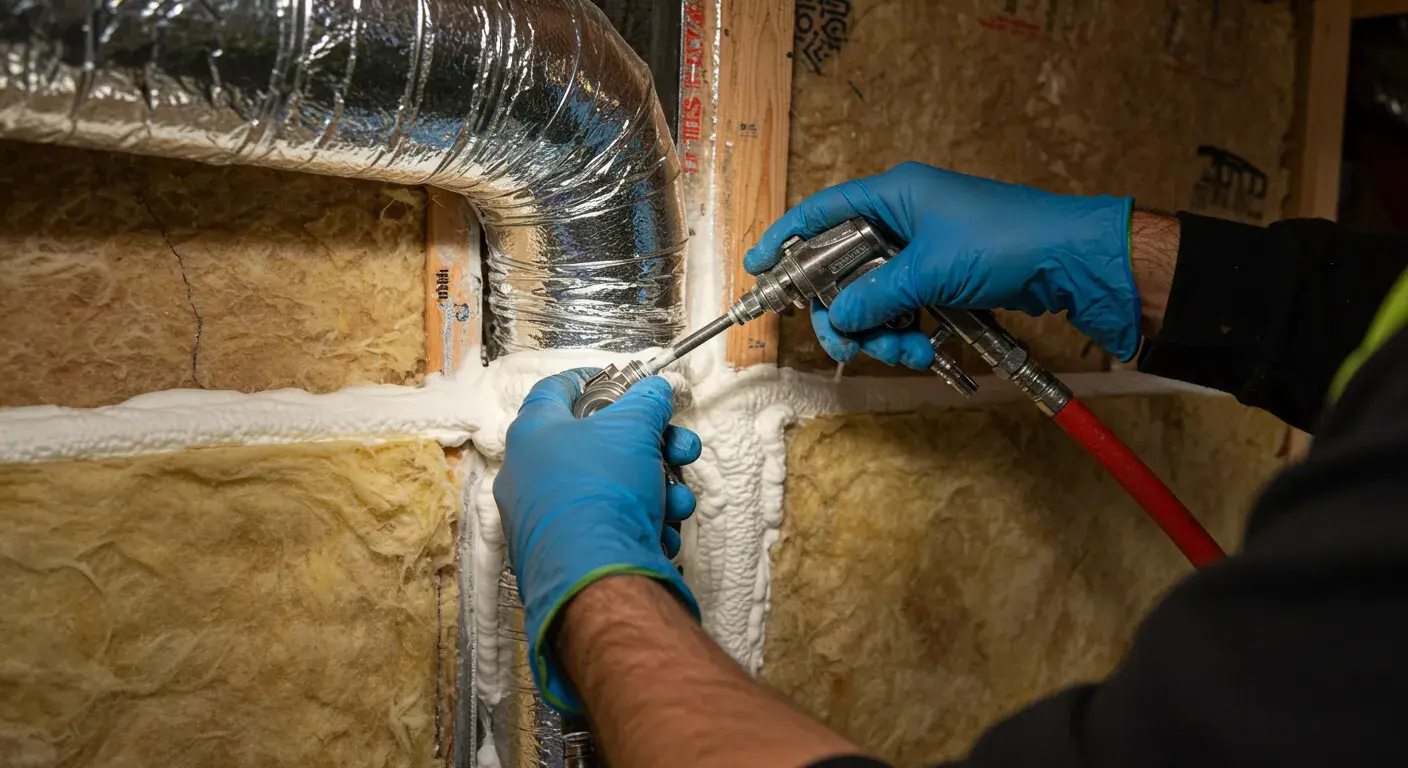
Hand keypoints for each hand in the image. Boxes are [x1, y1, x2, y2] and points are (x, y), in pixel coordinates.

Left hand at [494, 368, 701, 713]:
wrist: (596, 576)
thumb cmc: (603, 489)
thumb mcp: (634, 428)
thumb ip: (647, 401)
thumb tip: (657, 390)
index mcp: (534, 435)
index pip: (556, 389)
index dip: (593, 379)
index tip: (623, 382)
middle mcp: (530, 475)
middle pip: (597, 445)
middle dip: (650, 446)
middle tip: (678, 449)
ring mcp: (546, 519)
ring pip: (611, 490)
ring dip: (655, 489)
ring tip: (678, 502)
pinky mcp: (564, 555)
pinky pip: (607, 528)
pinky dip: (638, 526)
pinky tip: (662, 533)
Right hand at [745, 162, 1139, 361]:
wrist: (1074, 262)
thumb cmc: (1009, 240)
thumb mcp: (929, 270)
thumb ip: (875, 295)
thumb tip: (839, 317)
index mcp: (894, 195)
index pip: (821, 212)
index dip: (785, 238)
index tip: (756, 266)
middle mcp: (904, 218)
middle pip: (843, 268)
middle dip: (844, 311)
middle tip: (846, 342)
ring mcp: (925, 252)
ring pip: (875, 298)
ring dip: (882, 332)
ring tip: (907, 350)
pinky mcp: (945, 281)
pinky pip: (905, 311)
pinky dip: (908, 334)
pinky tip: (924, 349)